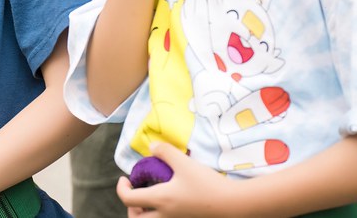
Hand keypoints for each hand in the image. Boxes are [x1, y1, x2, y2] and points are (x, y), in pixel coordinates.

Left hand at [117, 143, 231, 216]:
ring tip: (150, 201)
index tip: (125, 179)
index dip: (121, 188)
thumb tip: (150, 146)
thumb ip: (165, 151)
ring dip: (144, 215)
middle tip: (136, 195)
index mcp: (160, 200)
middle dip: (131, 209)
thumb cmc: (207, 184)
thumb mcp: (184, 162)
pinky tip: (168, 203)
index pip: (128, 199)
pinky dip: (159, 215)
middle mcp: (165, 216)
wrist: (234, 205)